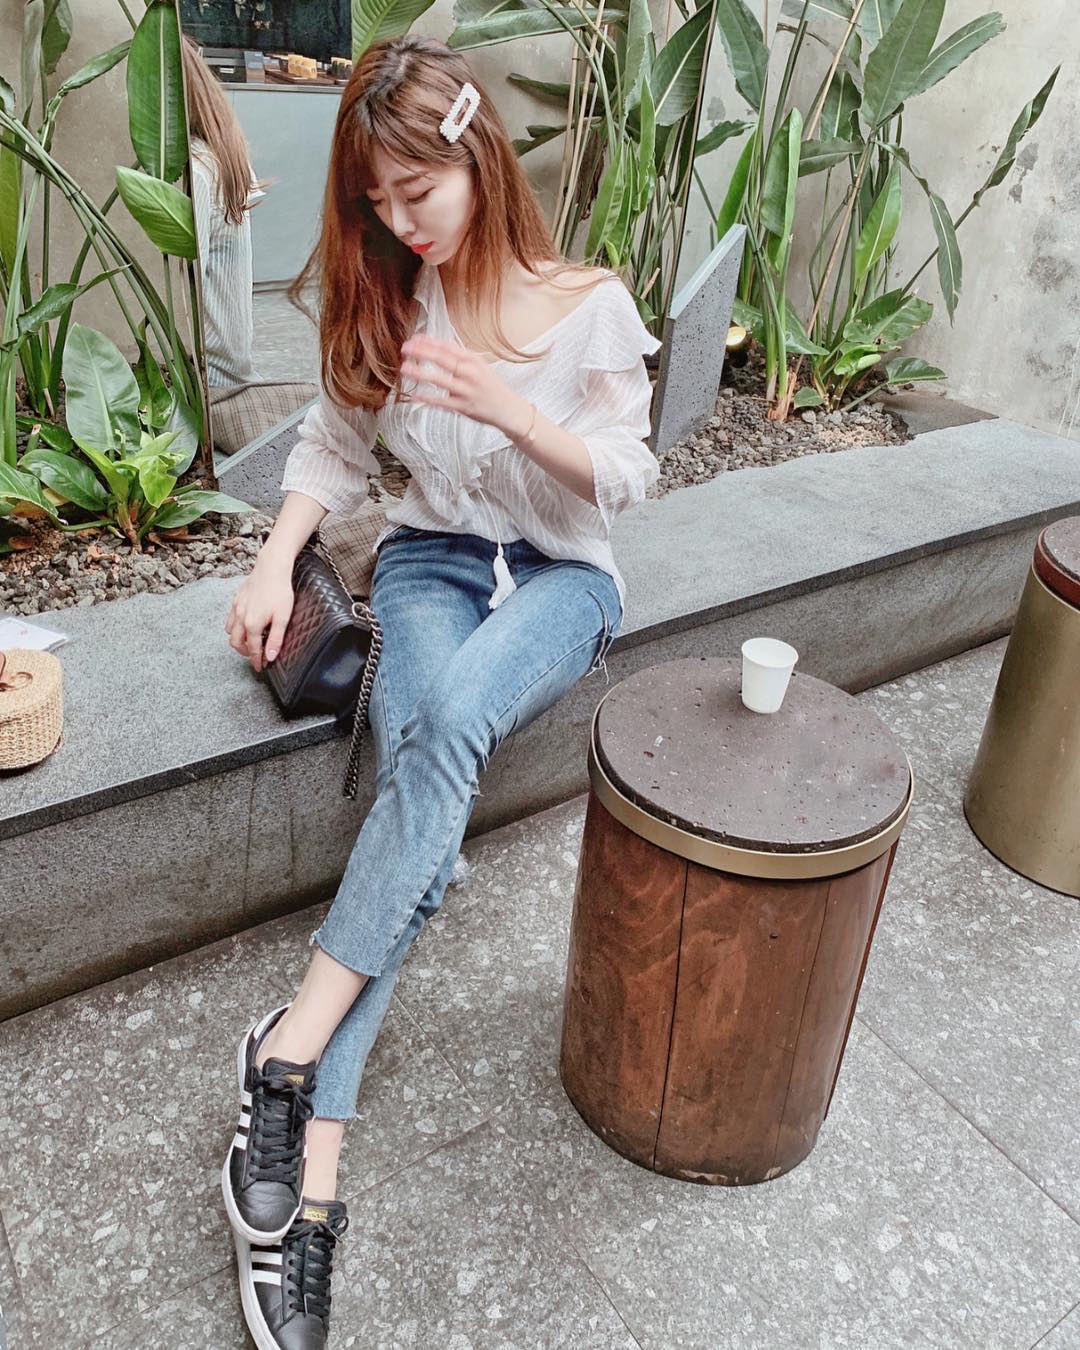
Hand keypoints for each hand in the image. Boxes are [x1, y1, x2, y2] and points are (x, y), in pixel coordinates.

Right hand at [225, 557, 294, 673]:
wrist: (271, 568)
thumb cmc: (280, 592)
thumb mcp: (283, 617)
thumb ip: (276, 639)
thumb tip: (270, 657)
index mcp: (252, 624)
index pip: (252, 649)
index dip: (257, 660)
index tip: (260, 667)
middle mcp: (240, 617)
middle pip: (236, 643)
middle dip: (245, 653)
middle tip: (256, 656)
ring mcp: (235, 608)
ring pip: (229, 632)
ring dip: (237, 640)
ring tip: (250, 642)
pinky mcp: (235, 600)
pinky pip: (229, 619)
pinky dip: (234, 628)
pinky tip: (244, 626)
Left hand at [400, 334, 531, 438]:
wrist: (508, 409)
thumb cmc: (491, 386)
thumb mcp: (480, 366)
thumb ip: (461, 356)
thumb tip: (438, 345)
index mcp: (473, 360)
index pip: (447, 346)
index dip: (429, 341)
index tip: (414, 338)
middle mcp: (470, 373)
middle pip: (442, 359)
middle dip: (421, 352)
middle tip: (405, 348)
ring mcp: (466, 390)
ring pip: (439, 379)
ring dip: (420, 373)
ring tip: (404, 369)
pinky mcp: (463, 407)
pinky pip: (441, 402)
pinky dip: (427, 399)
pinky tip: (414, 396)